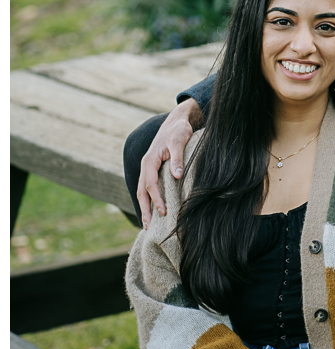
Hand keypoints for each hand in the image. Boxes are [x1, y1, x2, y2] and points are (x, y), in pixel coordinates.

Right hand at [137, 99, 202, 227]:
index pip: (150, 184)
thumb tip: (177, 176)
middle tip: (148, 227)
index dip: (156, 199)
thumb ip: (178, 158)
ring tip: (147, 224)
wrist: (176, 122)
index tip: (163, 211)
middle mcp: (146, 165)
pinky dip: (148, 200)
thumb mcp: (179, 141)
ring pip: (142, 191)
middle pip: (141, 191)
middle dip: (144, 209)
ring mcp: (148, 168)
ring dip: (145, 207)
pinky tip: (153, 210)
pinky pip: (147, 187)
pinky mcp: (153, 170)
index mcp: (150, 160)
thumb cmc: (178, 131)